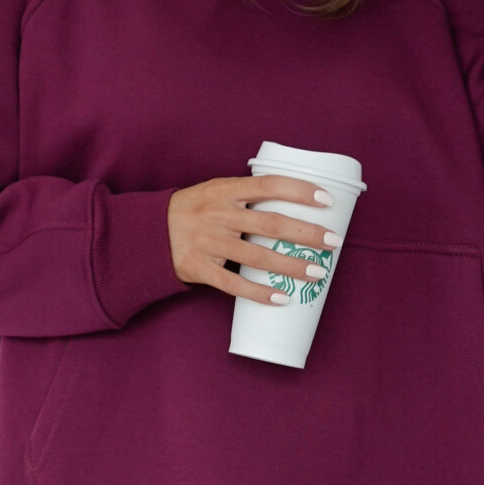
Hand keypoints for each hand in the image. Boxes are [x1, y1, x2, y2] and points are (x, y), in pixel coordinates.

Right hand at [167, 174, 339, 303]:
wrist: (150, 233)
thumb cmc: (193, 210)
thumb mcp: (216, 191)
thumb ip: (247, 195)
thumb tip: (295, 200)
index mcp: (225, 190)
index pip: (269, 185)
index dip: (300, 191)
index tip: (327, 200)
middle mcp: (219, 214)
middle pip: (270, 224)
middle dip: (306, 234)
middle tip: (333, 242)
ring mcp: (209, 243)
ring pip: (257, 257)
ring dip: (291, 266)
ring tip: (318, 273)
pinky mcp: (199, 268)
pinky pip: (233, 284)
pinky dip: (258, 293)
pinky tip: (281, 299)